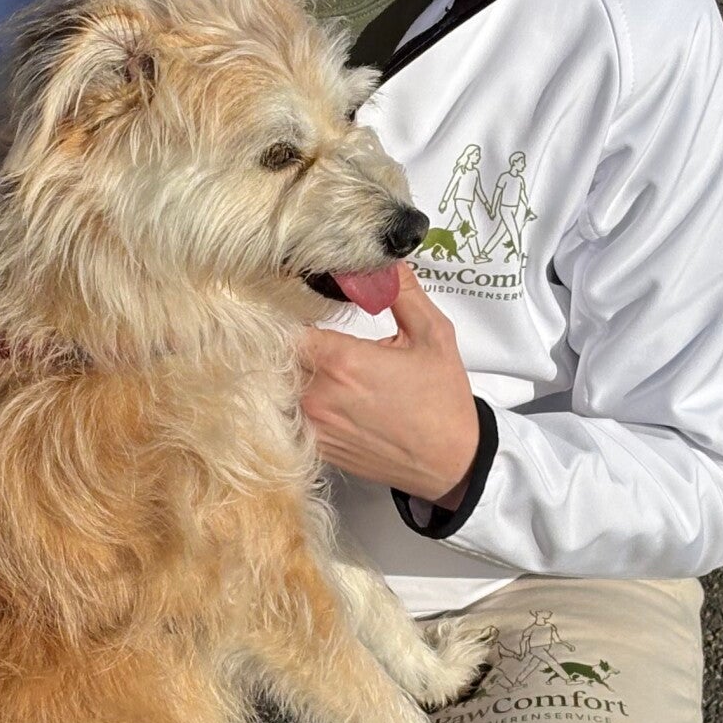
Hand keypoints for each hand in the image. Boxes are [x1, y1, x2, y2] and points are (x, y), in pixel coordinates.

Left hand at [299, 264, 481, 506]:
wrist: (449, 462)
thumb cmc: (442, 400)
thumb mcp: (432, 335)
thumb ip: (401, 292)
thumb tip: (382, 261)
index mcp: (341, 361)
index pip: (282, 325)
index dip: (279, 309)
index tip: (286, 299)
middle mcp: (318, 395)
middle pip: (273, 356)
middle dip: (280, 338)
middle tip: (291, 324)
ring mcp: (313, 425)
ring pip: (276, 387)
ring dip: (284, 369)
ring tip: (301, 355)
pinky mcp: (316, 446)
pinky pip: (288, 415)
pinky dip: (291, 399)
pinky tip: (312, 388)